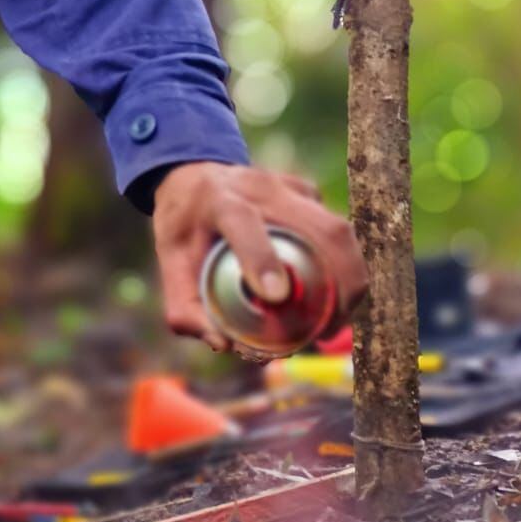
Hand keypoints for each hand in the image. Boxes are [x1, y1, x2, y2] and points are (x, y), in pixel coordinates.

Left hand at [150, 162, 367, 354]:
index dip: (262, 257)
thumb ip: (186, 308)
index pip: (243, 222)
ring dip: (350, 279)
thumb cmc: (183, 227)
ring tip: (335, 321)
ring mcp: (289, 186)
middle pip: (320, 229)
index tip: (276, 296)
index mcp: (217, 200)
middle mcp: (259, 187)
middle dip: (338, 284)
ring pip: (340, 231)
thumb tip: (225, 345)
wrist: (194, 175)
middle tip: (326, 330)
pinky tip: (333, 296)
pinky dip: (344, 266)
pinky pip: (336, 231)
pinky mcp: (307, 192)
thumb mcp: (169, 264)